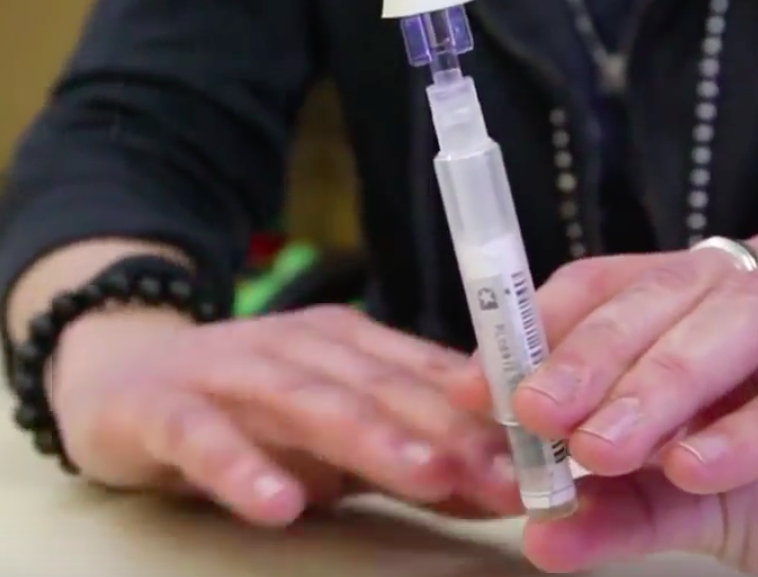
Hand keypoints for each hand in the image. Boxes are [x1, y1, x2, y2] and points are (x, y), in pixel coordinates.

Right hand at [52, 305, 521, 525]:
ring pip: (308, 401)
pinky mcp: (166, 407)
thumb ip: (414, 449)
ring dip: (369, 437)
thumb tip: (502, 484)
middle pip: (380, 387)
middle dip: (447, 431)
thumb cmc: (256, 407)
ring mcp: (233, 371)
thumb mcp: (340, 426)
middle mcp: (300, 346)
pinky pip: (205, 437)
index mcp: (350, 342)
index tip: (539, 461)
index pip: (427, 376)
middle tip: (504, 476)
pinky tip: (279, 504)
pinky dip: (243, 467)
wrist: (129, 375)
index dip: (485, 418)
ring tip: (423, 474)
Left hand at [451, 220, 757, 575]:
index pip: (612, 284)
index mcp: (709, 292)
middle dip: (593, 355)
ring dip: (664, 382)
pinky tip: (699, 464)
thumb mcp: (696, 499)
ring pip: (739, 317)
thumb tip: (540, 530)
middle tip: (534, 412)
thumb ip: (622, 508)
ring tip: (605, 445)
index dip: (543, 328)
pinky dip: (757, 426)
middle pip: (665, 292)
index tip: (485, 385)